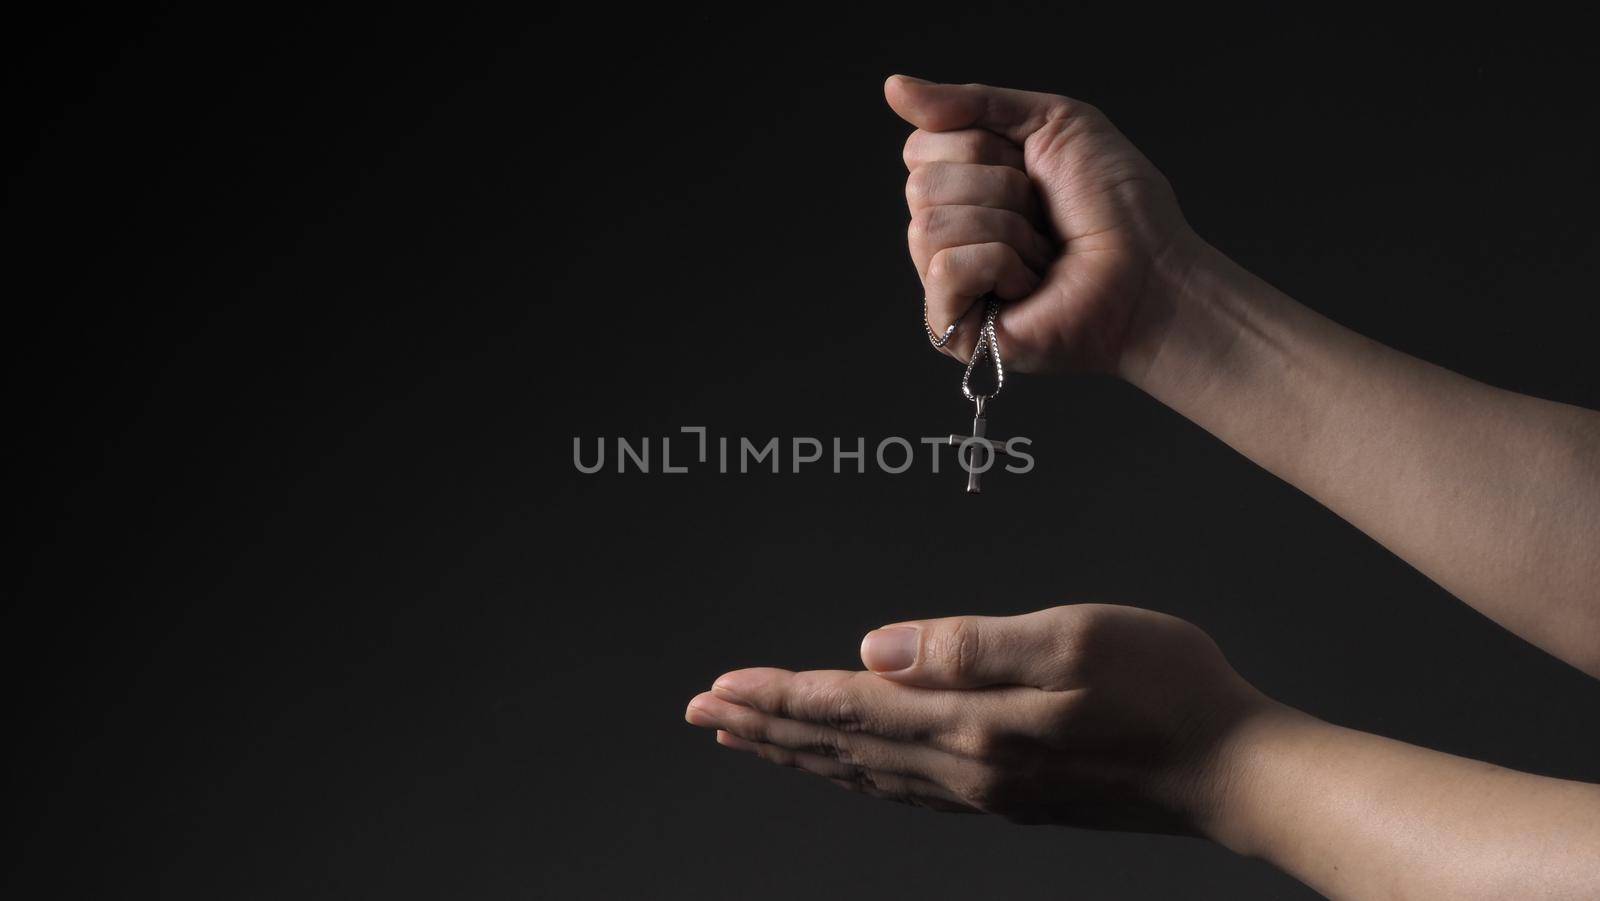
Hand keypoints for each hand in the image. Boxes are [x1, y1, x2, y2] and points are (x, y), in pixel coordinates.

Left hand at [686, 604, 1270, 833]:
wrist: (1235, 771)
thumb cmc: (1169, 689)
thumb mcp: (1074, 639)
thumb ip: (968, 645)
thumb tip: (874, 646)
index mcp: (972, 723)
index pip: (847, 707)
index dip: (778, 695)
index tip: (716, 687)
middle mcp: (966, 768)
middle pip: (841, 747)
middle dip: (767, 727)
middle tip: (704, 714)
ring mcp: (987, 790)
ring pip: (866, 774)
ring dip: (802, 753)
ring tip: (754, 738)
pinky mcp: (1010, 796)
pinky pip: (904, 790)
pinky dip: (856, 775)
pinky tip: (849, 769)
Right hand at [891, 75, 1198, 373]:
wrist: (1151, 271)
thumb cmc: (1115, 206)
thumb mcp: (1051, 122)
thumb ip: (971, 103)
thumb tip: (892, 86)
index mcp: (962, 185)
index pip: (920, 146)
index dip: (982, 146)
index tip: (1032, 169)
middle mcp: (946, 232)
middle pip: (921, 183)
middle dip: (998, 187)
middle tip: (1041, 216)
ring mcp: (946, 284)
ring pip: (932, 224)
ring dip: (1006, 229)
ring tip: (1041, 254)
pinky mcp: (953, 328)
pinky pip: (946, 269)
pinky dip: (1000, 265)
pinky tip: (1027, 285)